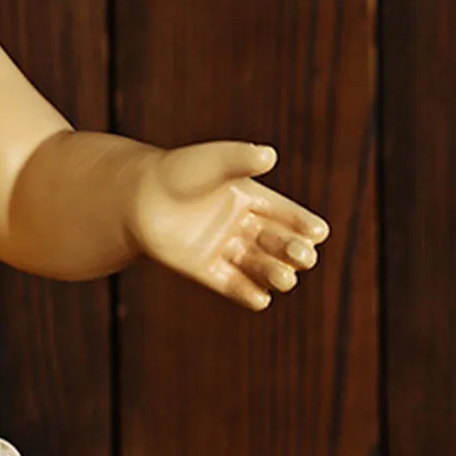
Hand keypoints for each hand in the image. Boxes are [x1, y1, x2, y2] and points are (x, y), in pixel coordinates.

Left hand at [127, 141, 327, 310]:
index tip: (319, 232)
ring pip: (259, 266)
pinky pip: (232, 285)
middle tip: (304, 256)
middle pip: (277, 242)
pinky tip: (260, 300)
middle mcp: (242, 226)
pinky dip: (246, 294)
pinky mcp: (205, 269)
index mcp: (251, 198)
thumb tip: (268, 155)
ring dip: (275, 274)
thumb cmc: (176, 172)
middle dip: (293, 250)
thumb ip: (239, 158)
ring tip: (285, 279)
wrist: (136, 197)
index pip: (287, 214)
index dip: (304, 224)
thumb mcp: (212, 161)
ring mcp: (224, 249)